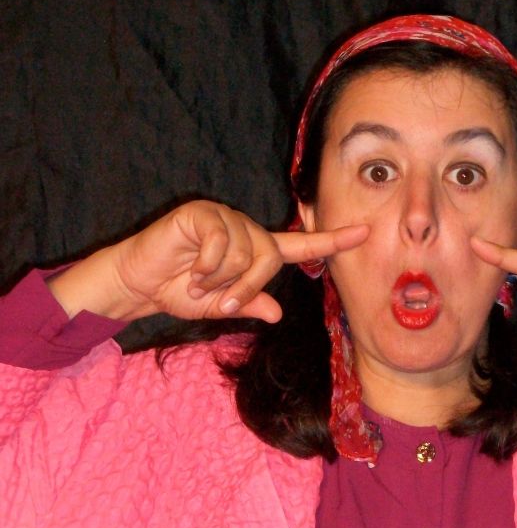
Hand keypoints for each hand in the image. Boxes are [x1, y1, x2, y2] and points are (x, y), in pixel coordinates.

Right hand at [50, 201, 368, 322]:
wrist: (141, 284)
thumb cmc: (181, 292)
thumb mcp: (221, 306)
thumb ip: (250, 304)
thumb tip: (276, 313)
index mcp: (256, 250)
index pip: (301, 247)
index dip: (332, 241)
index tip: (365, 233)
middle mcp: (245, 230)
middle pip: (269, 256)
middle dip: (246, 285)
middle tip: (220, 300)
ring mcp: (224, 218)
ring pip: (244, 252)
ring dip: (220, 278)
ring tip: (198, 282)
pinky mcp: (202, 214)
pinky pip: (220, 244)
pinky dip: (206, 266)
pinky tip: (189, 270)